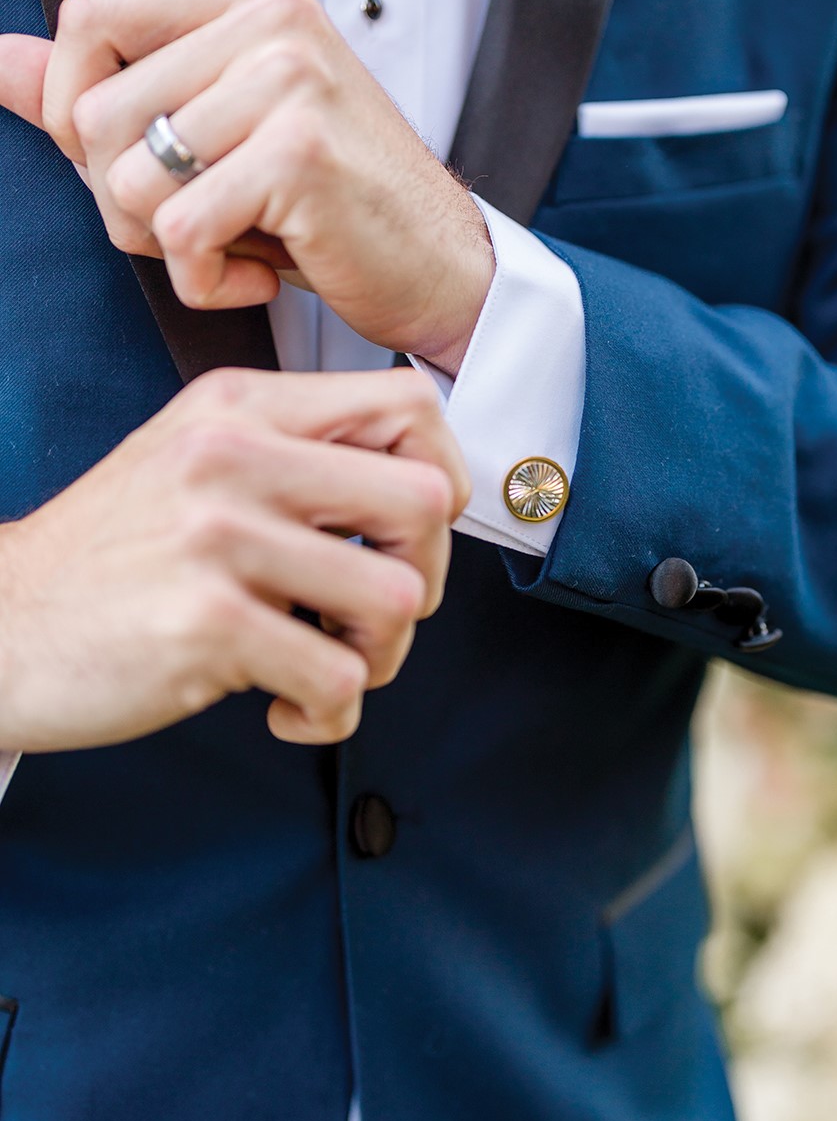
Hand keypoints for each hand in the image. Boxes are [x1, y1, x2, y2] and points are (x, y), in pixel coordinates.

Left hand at [0, 0, 495, 374]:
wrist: (443, 269)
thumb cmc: (333, 208)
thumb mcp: (218, 136)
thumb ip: (111, 90)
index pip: (87, 21)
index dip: (72, 111)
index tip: (127, 166)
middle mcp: (270, 21)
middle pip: (92, 114)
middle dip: (122, 201)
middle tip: (200, 225)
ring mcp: (288, 80)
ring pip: (125, 180)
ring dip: (165, 247)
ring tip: (235, 247)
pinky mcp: (299, 153)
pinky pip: (177, 234)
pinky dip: (204, 283)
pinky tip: (259, 278)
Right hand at [0, 368, 468, 752]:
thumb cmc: (113, 550)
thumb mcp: (195, 456)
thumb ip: (296, 452)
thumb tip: (420, 489)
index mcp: (242, 408)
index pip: (410, 405)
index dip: (440, 475)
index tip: (408, 532)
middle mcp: (235, 459)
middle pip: (424, 502)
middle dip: (425, 574)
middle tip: (373, 610)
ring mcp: (220, 539)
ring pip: (397, 599)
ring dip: (379, 654)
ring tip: (326, 660)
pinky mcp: (207, 625)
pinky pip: (339, 681)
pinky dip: (327, 714)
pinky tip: (284, 707)